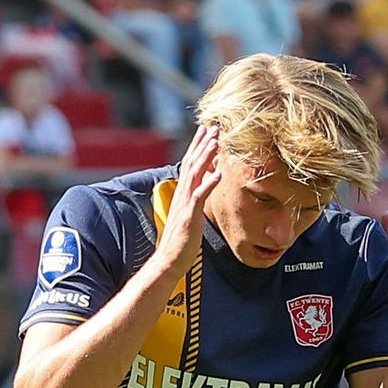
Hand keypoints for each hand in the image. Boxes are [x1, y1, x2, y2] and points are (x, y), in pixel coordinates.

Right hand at [154, 125, 221, 274]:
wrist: (168, 260)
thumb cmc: (180, 241)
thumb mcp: (188, 216)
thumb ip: (194, 200)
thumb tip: (203, 189)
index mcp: (182, 194)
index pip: (189, 165)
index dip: (197, 147)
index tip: (206, 131)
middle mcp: (181, 195)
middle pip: (191, 164)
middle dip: (202, 144)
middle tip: (213, 127)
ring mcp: (184, 205)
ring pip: (195, 175)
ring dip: (206, 157)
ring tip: (216, 142)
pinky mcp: (189, 216)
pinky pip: (199, 196)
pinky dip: (209, 183)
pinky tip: (219, 173)